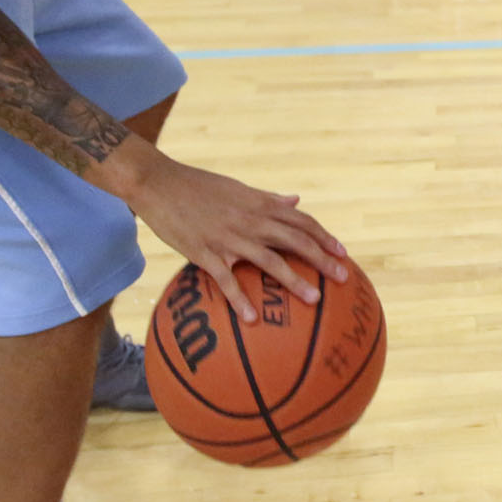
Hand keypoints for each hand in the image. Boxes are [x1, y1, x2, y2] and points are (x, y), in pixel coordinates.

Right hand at [120, 150, 351, 322]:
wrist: (158, 183)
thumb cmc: (198, 186)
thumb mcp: (238, 188)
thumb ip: (268, 198)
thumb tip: (295, 200)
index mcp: (259, 204)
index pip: (301, 221)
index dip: (324, 237)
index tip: (343, 253)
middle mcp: (251, 220)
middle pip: (296, 240)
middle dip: (322, 259)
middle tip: (343, 278)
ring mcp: (229, 237)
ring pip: (270, 260)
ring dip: (295, 280)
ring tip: (316, 299)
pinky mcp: (205, 252)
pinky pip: (226, 280)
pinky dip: (240, 299)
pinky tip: (252, 318)